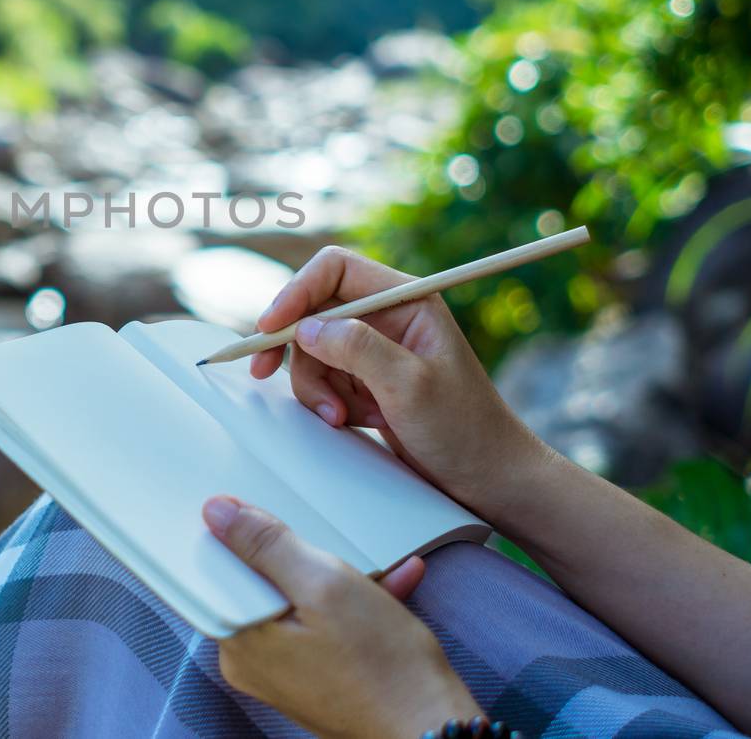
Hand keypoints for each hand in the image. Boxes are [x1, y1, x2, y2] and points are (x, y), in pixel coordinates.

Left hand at [203, 495, 479, 738]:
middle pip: (263, 584)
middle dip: (308, 562)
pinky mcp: (313, 677)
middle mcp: (252, 662)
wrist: (430, 729)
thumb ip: (266, 545)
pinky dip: (352, 608)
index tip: (281, 529)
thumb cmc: (381, 666)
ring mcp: (283, 673)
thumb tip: (217, 513)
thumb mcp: (323, 583)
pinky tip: (389, 590)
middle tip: (341, 558)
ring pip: (300, 603)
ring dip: (340, 582)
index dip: (250, 539)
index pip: (219, 570)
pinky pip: (322, 627)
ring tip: (381, 574)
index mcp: (240, 640)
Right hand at [249, 245, 551, 516]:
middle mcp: (388, 317)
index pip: (335, 270)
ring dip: (315, 386)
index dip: (296, 291)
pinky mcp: (367, 381)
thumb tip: (306, 327)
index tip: (270, 326)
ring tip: (343, 417)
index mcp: (407, 299)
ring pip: (312, 350)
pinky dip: (325, 401)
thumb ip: (358, 349)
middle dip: (296, 349)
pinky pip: (323, 379)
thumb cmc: (465, 429)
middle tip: (262, 372)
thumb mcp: (410, 386)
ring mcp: (375, 351)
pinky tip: (355, 421)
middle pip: (313, 311)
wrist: (488, 478)